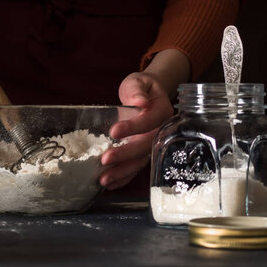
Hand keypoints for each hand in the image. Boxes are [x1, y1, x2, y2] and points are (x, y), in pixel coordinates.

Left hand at [99, 72, 174, 189]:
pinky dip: (123, 178)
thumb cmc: (142, 88)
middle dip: (125, 155)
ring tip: (103, 179)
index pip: (149, 121)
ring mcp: (152, 145)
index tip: (114, 131)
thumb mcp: (138, 81)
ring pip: (140, 162)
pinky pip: (135, 169)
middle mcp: (160, 132)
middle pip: (145, 146)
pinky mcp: (142, 153)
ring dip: (122, 172)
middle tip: (105, 159)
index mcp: (162, 112)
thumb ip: (137, 89)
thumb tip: (140, 101)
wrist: (147, 96)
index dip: (133, 128)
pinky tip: (109, 184)